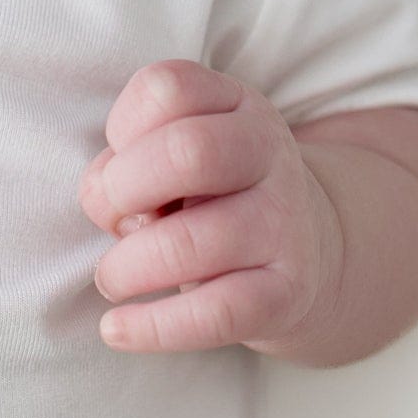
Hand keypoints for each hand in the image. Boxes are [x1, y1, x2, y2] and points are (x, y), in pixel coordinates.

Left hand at [78, 59, 342, 355]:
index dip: (122, 125)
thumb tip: (107, 205)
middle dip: (123, 188)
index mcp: (235, 104)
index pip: (168, 87)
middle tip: (113, 217)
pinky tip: (115, 329)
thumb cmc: (211, 193)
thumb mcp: (175, 153)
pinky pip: (217, 314)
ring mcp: (284, 223)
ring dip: (128, 266)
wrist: (310, 248)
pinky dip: (154, 327)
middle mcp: (268, 153)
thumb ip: (130, 161)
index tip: (120, 160)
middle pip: (188, 152)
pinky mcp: (287, 293)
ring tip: (112, 277)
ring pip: (193, 242)